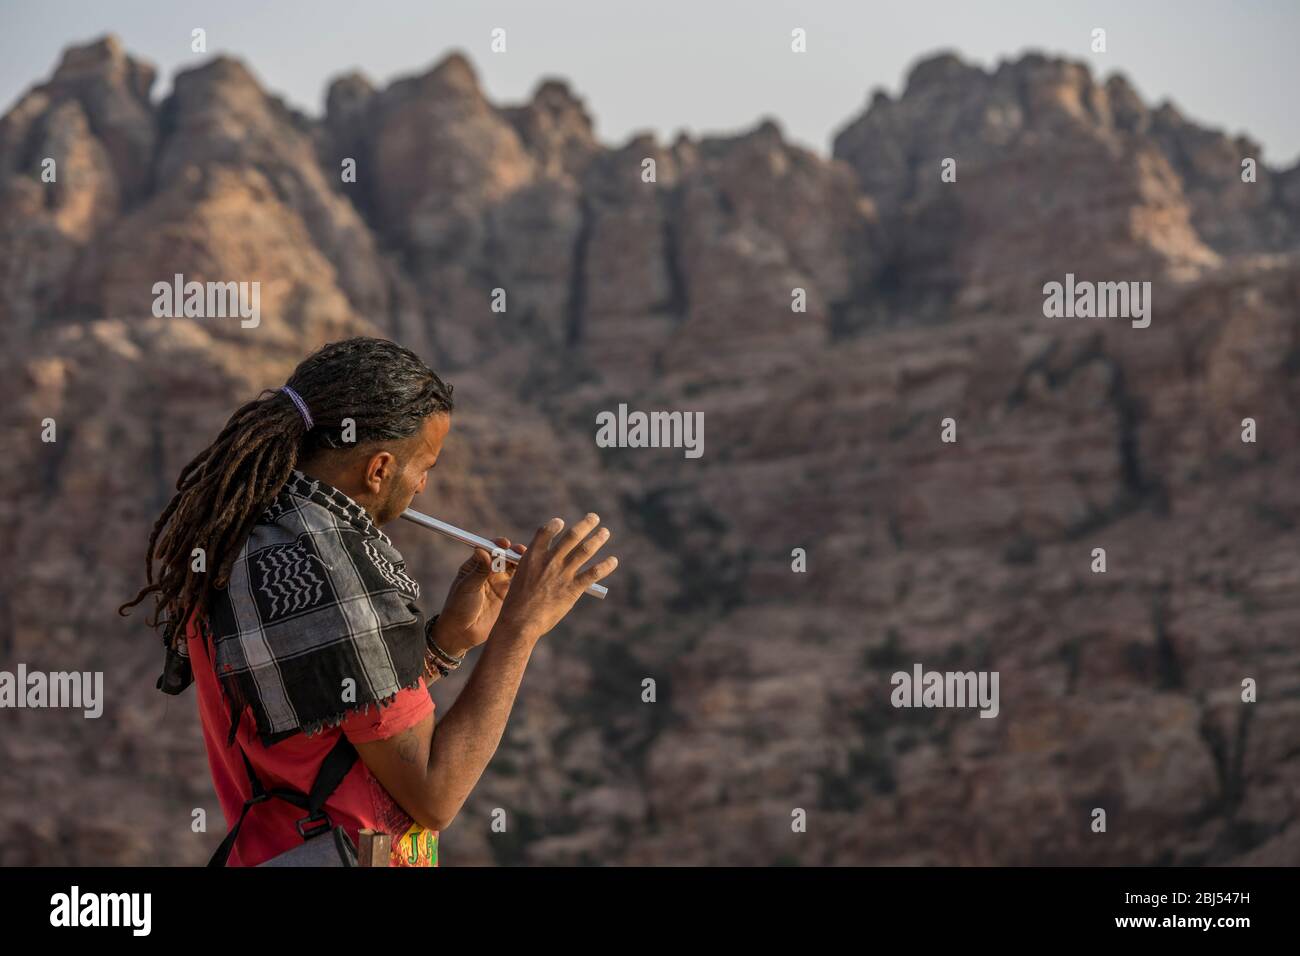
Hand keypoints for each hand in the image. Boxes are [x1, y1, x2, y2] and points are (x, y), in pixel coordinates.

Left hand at [431, 536, 526, 656]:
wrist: (462, 633)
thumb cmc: (458, 608)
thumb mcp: (467, 587)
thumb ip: (478, 570)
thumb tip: (482, 550)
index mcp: (475, 566)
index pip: (489, 550)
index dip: (498, 545)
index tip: (504, 544)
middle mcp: (488, 572)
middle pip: (504, 556)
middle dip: (513, 552)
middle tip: (521, 551)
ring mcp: (499, 584)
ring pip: (513, 568)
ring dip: (521, 563)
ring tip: (530, 562)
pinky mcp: (508, 596)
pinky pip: (519, 583)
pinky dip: (526, 578)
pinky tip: (532, 576)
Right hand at [497, 513, 618, 643]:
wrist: (520, 621)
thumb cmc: (517, 603)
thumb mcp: (520, 578)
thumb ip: (535, 567)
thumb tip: (550, 563)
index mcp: (532, 556)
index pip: (546, 532)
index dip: (554, 525)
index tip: (561, 522)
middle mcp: (550, 561)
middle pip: (572, 536)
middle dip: (585, 525)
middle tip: (594, 517)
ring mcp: (562, 574)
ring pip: (585, 550)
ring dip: (597, 539)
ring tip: (605, 532)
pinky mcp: (573, 589)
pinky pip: (593, 573)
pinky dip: (605, 566)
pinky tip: (613, 560)